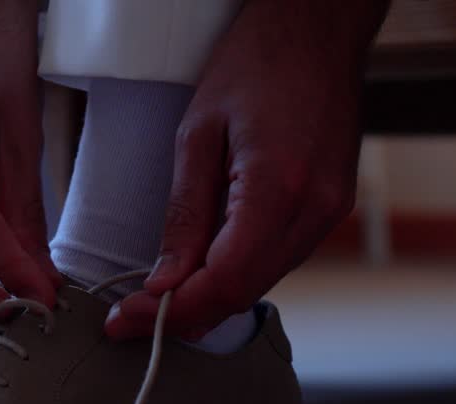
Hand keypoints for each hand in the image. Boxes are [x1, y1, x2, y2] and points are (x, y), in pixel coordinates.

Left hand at [109, 0, 388, 339]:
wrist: (317, 30)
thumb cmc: (255, 65)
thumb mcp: (197, 135)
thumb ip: (184, 216)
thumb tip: (165, 282)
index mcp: (278, 189)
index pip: (223, 282)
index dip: (171, 312)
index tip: (124, 321)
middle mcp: (314, 211)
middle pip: (243, 293)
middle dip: (183, 316)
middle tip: (129, 319)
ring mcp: (330, 213)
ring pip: (261, 283)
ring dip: (208, 298)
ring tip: (155, 297)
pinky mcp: (331, 209)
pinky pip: (277, 260)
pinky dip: (234, 273)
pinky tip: (200, 268)